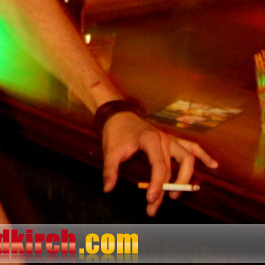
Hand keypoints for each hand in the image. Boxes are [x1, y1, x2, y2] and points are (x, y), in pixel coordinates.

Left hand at [101, 112, 217, 216]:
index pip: (160, 166)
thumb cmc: (115, 132)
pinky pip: (192, 147)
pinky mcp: (172, 140)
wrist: (118, 115)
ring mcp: (170, 139)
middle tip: (154, 205)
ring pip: (187, 159)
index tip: (151, 199)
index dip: (157, 185)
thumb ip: (110, 170)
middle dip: (166, 189)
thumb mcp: (110, 151)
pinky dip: (204, 155)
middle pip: (172, 168)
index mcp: (150, 140)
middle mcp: (164, 139)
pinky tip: (213, 165)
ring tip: (176, 196)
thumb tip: (107, 189)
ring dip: (185, 178)